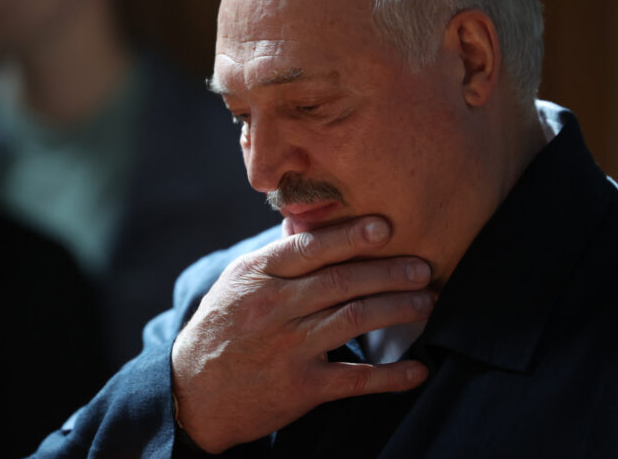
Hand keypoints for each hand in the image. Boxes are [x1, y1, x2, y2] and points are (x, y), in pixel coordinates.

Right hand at [170, 216, 432, 452]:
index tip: (386, 227)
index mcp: (257, 276)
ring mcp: (287, 348)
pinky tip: (417, 370)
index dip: (350, 236)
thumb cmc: (220, 330)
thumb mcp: (236, 284)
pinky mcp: (300, 388)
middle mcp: (273, 307)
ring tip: (425, 302)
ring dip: (397, 309)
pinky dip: (391, 375)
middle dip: (389, 272)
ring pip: (354, 319)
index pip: (309, 248)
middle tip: (424, 268)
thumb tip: (305, 223)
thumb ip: (275, 258)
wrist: (191, 393)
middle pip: (341, 281)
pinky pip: (355, 378)